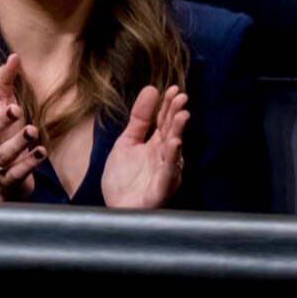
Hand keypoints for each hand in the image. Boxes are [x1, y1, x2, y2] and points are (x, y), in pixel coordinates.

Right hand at [0, 53, 46, 201]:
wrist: (0, 181)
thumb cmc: (2, 135)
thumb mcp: (3, 108)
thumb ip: (4, 83)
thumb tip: (14, 56)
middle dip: (0, 121)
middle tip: (15, 109)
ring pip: (1, 155)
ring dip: (16, 143)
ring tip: (32, 131)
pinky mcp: (9, 180)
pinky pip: (16, 173)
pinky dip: (28, 163)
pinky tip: (42, 152)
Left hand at [102, 85, 189, 208]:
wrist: (115, 209)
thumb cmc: (123, 178)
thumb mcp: (126, 142)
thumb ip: (139, 118)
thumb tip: (151, 89)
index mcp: (155, 146)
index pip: (164, 122)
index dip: (168, 105)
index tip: (172, 88)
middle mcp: (163, 158)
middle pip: (171, 132)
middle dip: (176, 114)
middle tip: (181, 97)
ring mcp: (163, 174)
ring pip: (174, 151)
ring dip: (178, 132)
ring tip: (181, 115)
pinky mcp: (160, 190)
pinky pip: (168, 174)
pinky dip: (171, 160)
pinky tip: (174, 144)